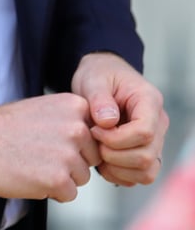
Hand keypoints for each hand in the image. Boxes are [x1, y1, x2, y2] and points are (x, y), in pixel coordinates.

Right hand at [0, 93, 100, 202]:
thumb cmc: (5, 126)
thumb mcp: (43, 108)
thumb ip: (69, 120)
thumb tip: (89, 139)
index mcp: (74, 105)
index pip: (94, 134)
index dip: (75, 142)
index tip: (55, 140)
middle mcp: (77, 127)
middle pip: (90, 157)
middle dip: (71, 161)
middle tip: (42, 153)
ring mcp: (69, 154)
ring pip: (81, 177)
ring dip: (62, 176)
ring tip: (35, 163)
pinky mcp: (59, 179)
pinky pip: (69, 195)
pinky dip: (52, 191)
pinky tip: (32, 175)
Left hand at [71, 52, 168, 186]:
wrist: (102, 77)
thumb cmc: (100, 75)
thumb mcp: (94, 79)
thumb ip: (99, 98)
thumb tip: (108, 122)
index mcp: (149, 101)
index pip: (144, 132)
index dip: (117, 139)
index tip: (95, 130)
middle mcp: (158, 123)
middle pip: (147, 156)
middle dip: (115, 155)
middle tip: (93, 142)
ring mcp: (155, 140)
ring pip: (147, 171)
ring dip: (118, 169)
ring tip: (97, 152)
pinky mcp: (146, 152)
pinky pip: (140, 176)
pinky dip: (120, 175)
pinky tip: (102, 161)